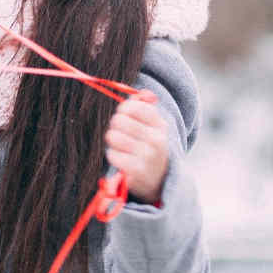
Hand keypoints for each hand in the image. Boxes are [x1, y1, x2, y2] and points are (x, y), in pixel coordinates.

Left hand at [105, 90, 168, 204]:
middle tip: (120, 131)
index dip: (124, 109)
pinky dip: (113, 155)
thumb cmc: (150, 147)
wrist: (160, 179)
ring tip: (121, 145)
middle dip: (116, 124)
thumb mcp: (154, 126)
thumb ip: (146, 106)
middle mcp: (156, 140)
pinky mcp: (136, 171)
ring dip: (113, 140)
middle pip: (119, 120)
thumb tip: (142, 93)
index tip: (125, 115)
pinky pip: (112, 154)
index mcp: (161, 126)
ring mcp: (147, 157)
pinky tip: (122, 158)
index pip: (134, 106)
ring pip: (113, 136)